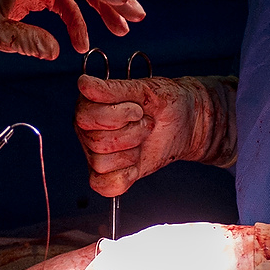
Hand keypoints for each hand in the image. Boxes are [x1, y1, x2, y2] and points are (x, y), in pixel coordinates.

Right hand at [74, 75, 238, 196]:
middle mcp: (87, 130)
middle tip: (145, 123)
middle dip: (130, 133)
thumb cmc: (164, 102)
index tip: (137, 110)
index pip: (85, 117)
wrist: (186, 122)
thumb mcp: (143, 90)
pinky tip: (135, 164)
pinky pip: (103, 185)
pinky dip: (123, 177)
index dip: (115, 116)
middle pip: (96, 141)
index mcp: (89, 104)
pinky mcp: (108, 175)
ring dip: (131, 152)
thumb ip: (112, 89)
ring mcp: (95, 153)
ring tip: (142, 139)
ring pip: (101, 163)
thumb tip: (83, 84)